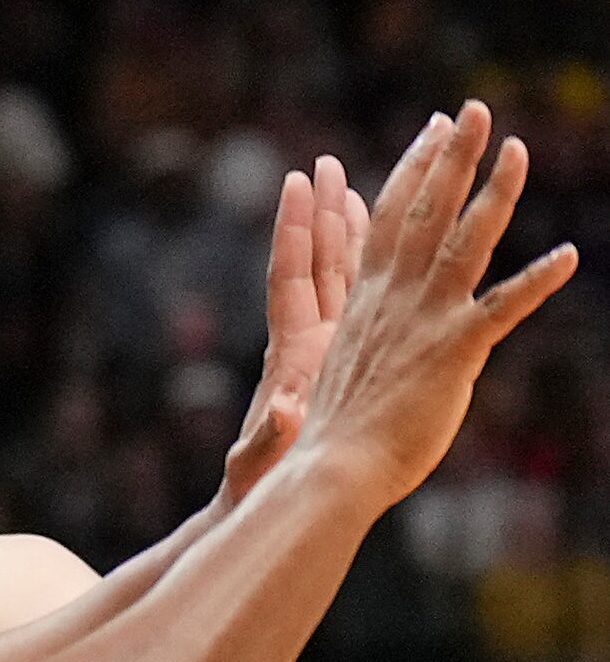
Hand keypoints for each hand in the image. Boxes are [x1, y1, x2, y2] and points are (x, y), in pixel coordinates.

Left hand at [221, 155, 367, 506]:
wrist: (277, 499)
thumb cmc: (262, 482)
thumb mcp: (262, 457)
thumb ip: (270, 435)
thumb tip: (279, 414)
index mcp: (287, 354)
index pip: (288, 280)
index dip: (292, 233)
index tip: (294, 184)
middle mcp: (306, 339)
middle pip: (318, 264)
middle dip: (326, 213)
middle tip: (332, 163)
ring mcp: (328, 347)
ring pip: (346, 279)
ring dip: (354, 234)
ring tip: (362, 185)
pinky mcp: (347, 361)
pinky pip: (365, 306)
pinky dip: (378, 275)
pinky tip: (398, 248)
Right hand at [283, 101, 575, 509]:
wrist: (332, 468)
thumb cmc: (336, 434)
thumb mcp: (350, 368)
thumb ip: (373, 339)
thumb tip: (377, 336)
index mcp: (366, 298)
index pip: (389, 217)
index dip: (413, 169)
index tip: (433, 130)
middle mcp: (393, 297)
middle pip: (423, 211)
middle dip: (450, 156)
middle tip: (473, 110)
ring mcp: (423, 319)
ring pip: (463, 242)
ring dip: (493, 191)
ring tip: (517, 148)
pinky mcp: (453, 351)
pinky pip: (502, 309)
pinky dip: (536, 281)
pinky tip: (569, 256)